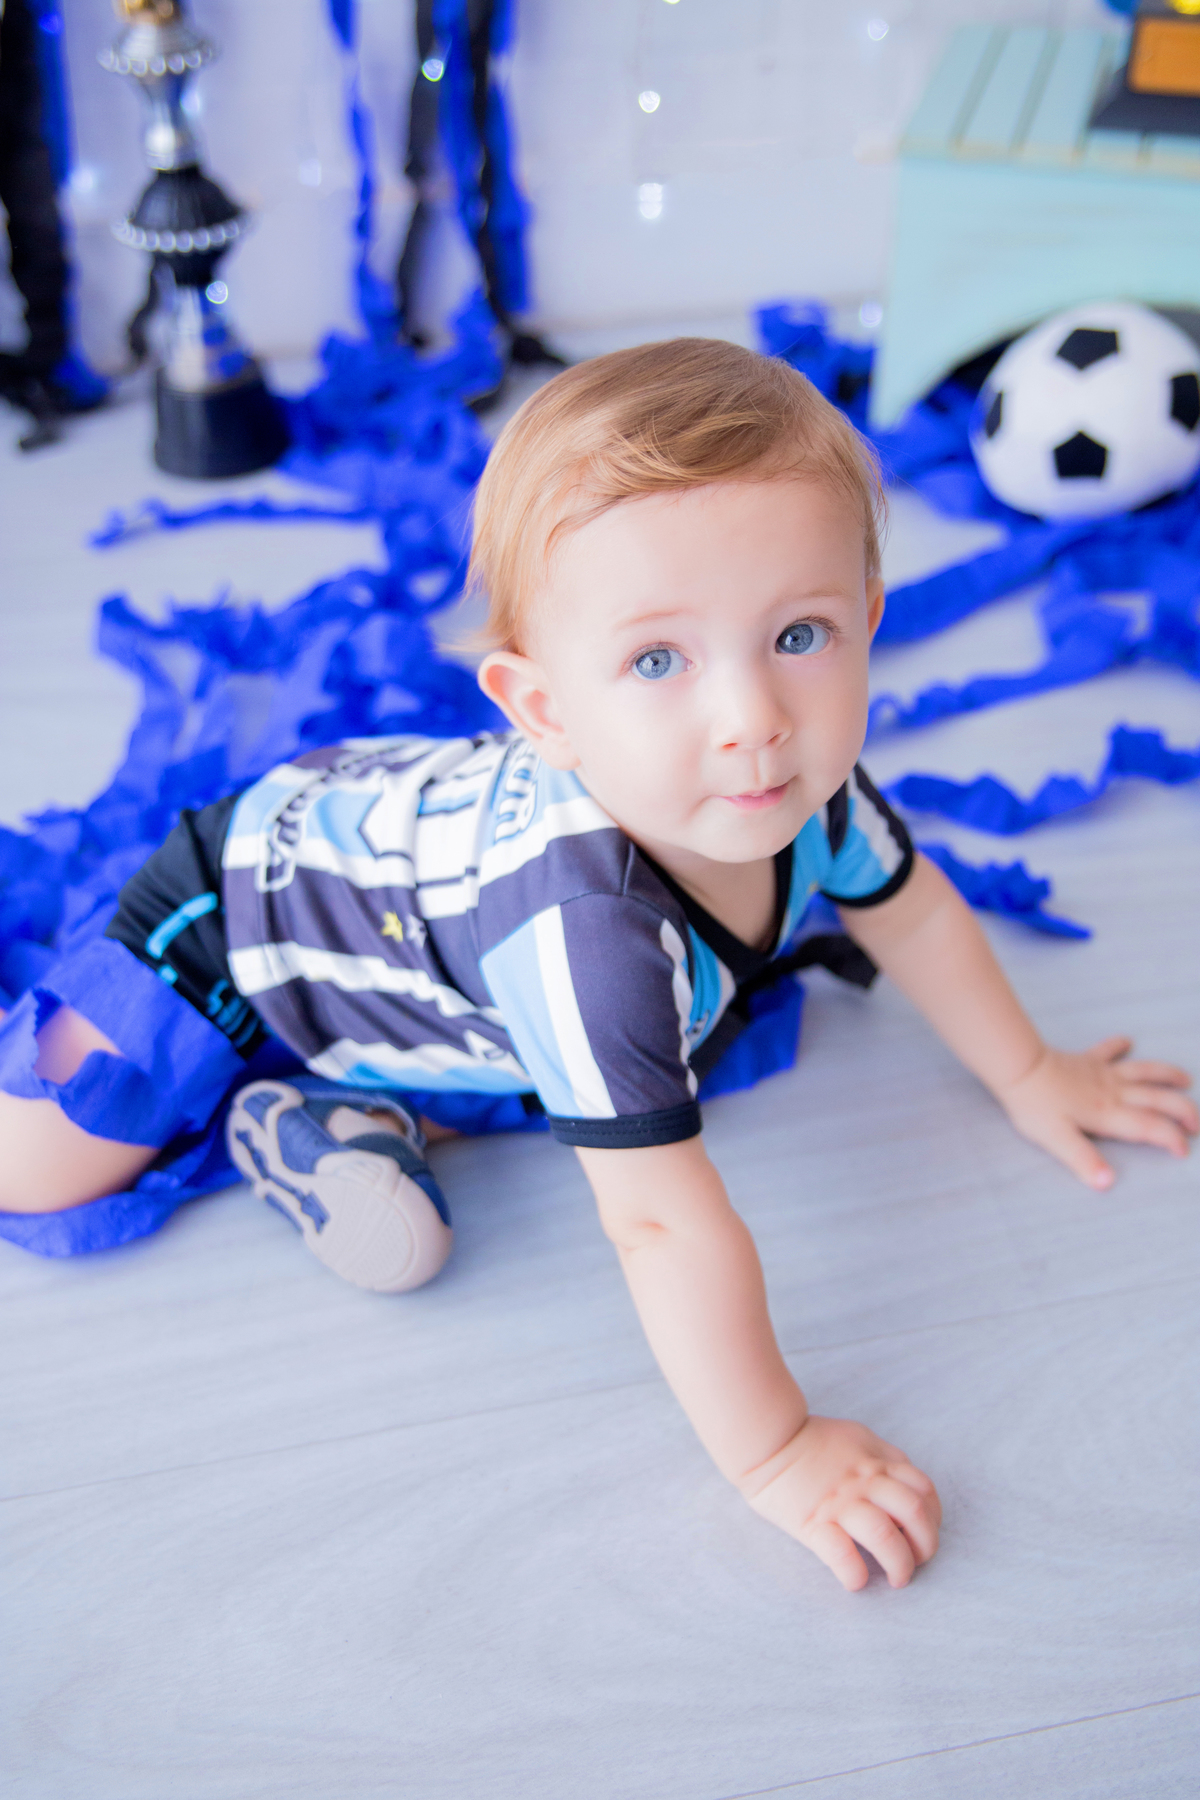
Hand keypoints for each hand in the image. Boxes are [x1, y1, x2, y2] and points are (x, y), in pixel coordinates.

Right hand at [741, 1415, 940, 1590]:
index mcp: (877, 1462)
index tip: (922, 1535)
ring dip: (898, 1565)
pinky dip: (854, 1573)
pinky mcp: (811, 1523)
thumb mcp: (857, 1436)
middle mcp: (864, 1483)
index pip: (924, 1491)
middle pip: (915, 1514)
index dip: (934, 1518)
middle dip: (925, 1546)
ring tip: (894, 1579)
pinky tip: (855, 1580)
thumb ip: (883, 1457)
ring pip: (885, 1537)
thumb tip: (904, 1483)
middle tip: (915, 1562)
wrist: (765, 1440)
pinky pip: (841, 1554)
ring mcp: (839, 1504)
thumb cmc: (810, 1440)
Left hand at [996, 1038, 1196, 1190]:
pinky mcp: (1085, 1061)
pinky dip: (1119, 1046)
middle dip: (1183, 1111)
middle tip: (1198, 1124)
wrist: (1019, 1068)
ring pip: (1144, 1072)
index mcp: (1108, 1114)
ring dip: (1167, 1075)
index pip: (1150, 1128)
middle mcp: (1112, 1092)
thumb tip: (1107, 1182)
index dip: (1171, 1139)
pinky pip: (1107, 1051)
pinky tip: (1127, 1041)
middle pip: (1158, 1099)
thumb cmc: (1035, 1106)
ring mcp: (1101, 1074)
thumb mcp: (1057, 1139)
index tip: (1184, 1151)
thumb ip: (1083, 1160)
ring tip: (1186, 1079)